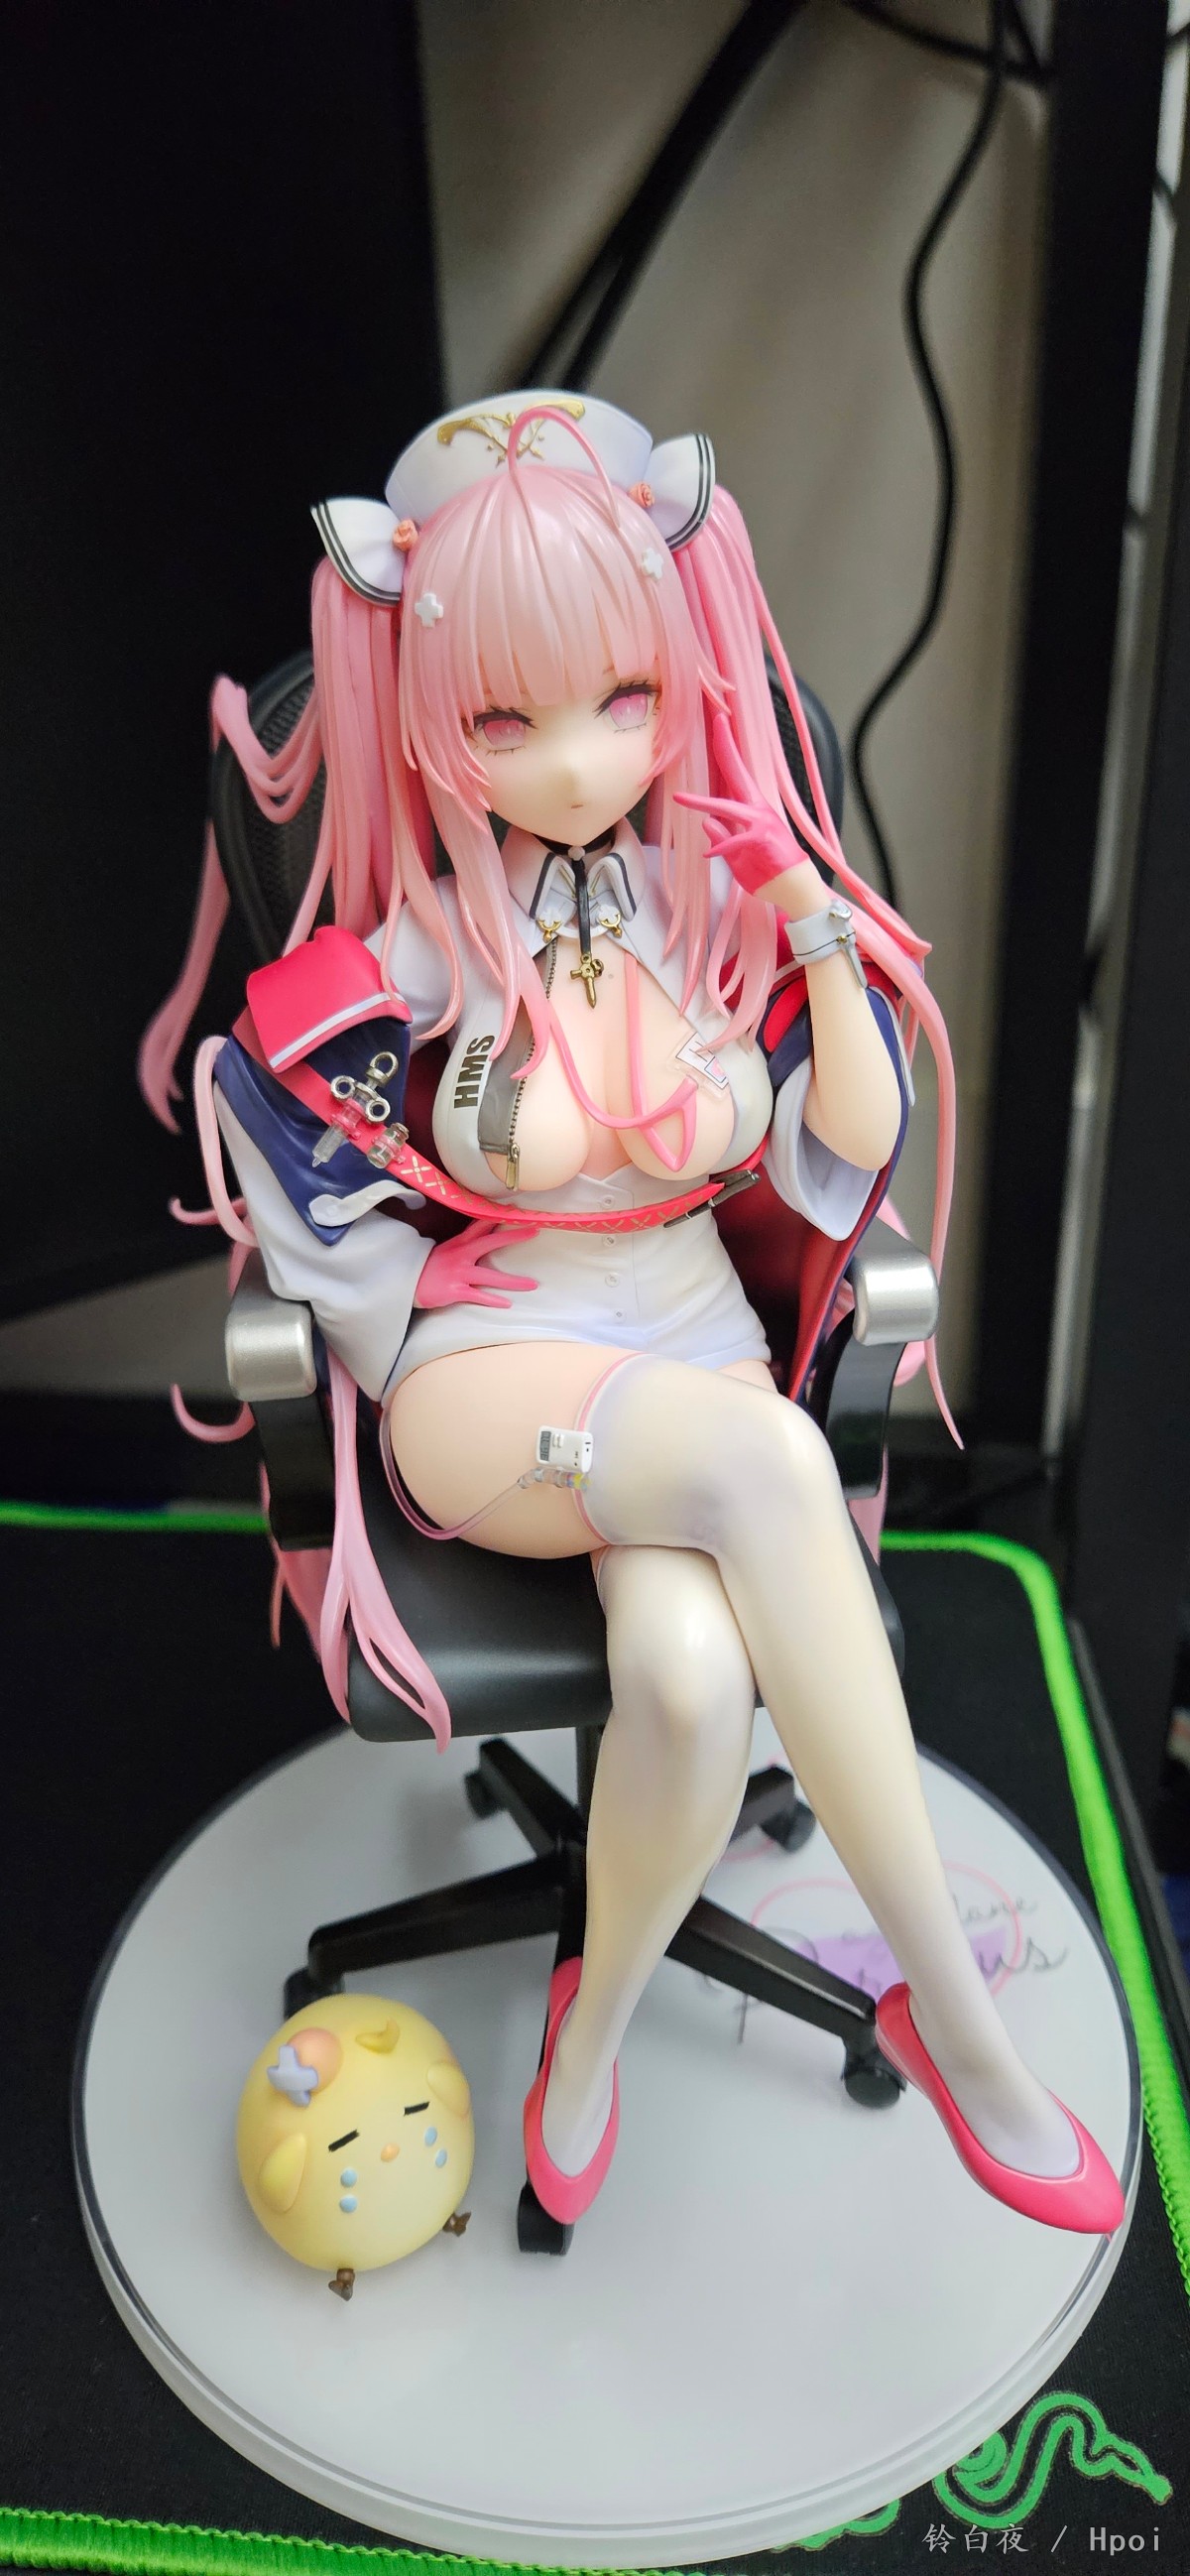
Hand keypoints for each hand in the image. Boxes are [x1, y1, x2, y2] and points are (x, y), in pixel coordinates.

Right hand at [413, 1222, 538, 1311]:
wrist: (407, 1283)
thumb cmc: (430, 1267)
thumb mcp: (447, 1249)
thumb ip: (466, 1241)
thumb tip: (485, 1231)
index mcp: (459, 1243)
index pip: (481, 1225)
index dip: (499, 1216)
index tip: (516, 1208)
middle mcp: (461, 1255)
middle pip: (490, 1242)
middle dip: (513, 1237)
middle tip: (534, 1232)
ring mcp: (458, 1273)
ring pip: (490, 1276)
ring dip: (513, 1281)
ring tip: (532, 1284)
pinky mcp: (455, 1290)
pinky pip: (477, 1295)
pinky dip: (493, 1300)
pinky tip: (507, 1304)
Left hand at [674, 713, 828, 914]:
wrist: (795, 889)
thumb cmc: (769, 871)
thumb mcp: (738, 855)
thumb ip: (723, 838)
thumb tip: (707, 823)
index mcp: (752, 810)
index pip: (735, 775)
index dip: (726, 749)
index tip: (718, 724)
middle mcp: (757, 810)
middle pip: (737, 773)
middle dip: (726, 747)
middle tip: (717, 720)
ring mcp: (760, 824)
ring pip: (728, 807)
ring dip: (702, 803)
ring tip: (679, 798)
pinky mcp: (761, 842)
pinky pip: (736, 842)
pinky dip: (721, 848)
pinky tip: (707, 855)